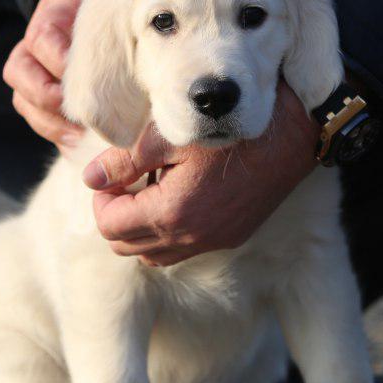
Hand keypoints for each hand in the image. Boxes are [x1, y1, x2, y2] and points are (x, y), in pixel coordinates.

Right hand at [4, 0, 121, 147]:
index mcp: (52, 15)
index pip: (42, 38)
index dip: (58, 58)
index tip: (81, 72)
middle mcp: (37, 43)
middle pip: (21, 74)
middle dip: (47, 97)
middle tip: (80, 114)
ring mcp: (38, 67)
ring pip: (23, 98)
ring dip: (46, 120)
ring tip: (76, 135)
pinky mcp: (48, 89)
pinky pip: (36, 115)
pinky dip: (53, 132)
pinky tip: (77, 145)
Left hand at [82, 83, 319, 266]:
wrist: (292, 134)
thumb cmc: (230, 127)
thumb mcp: (170, 134)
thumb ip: (124, 161)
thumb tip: (90, 179)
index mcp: (171, 212)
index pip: (110, 226)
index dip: (100, 200)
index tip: (109, 175)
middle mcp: (191, 237)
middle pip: (127, 247)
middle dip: (116, 217)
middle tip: (124, 183)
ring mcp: (213, 241)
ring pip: (155, 256)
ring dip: (141, 229)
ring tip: (149, 190)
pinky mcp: (231, 237)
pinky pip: (184, 250)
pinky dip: (169, 232)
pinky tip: (178, 195)